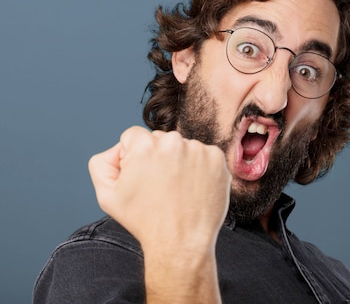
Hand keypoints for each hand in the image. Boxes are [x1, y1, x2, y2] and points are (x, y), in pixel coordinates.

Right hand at [88, 126, 229, 302]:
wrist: (181, 242)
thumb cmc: (144, 221)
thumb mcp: (107, 194)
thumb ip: (102, 163)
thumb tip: (118, 150)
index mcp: (145, 146)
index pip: (133, 136)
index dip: (132, 157)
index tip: (140, 177)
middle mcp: (173, 142)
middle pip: (160, 140)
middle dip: (157, 157)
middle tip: (159, 187)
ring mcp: (199, 150)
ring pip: (183, 148)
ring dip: (180, 163)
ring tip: (177, 191)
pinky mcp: (217, 160)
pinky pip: (204, 156)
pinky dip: (200, 169)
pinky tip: (193, 189)